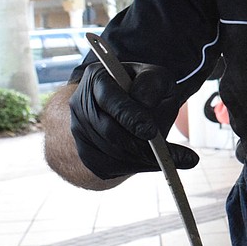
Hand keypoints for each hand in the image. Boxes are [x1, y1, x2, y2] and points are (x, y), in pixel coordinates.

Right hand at [69, 61, 198, 180]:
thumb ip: (153, 83)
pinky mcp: (86, 154)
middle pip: (109, 131)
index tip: (151, 131)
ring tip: (166, 155)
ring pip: (110, 153)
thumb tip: (145, 102)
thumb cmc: (147, 91)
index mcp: (96, 77)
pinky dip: (135, 167)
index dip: (130, 117)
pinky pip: (110, 168)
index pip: (110, 100)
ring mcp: (80, 131)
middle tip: (163, 152)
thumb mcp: (157, 77)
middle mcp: (81, 104)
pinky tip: (154, 161)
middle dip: (138, 144)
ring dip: (139, 157)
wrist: (131, 110)